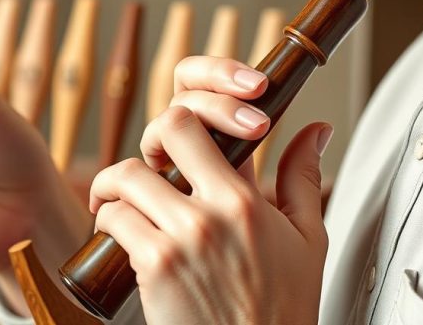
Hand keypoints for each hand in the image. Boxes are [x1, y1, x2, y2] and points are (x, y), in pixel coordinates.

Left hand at [89, 57, 330, 324]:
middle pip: (165, 131)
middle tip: (148, 160)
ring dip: (116, 186)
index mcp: (247, 200)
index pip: (199, 121)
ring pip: (127, 176)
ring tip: (120, 200)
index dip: (188, 117)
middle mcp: (214, 212)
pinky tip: (119, 234)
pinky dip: (108, 221)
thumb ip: (304, 177)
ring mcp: (182, 237)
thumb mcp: (307, 240)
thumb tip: (313, 131)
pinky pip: (115, 220)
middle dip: (150, 140)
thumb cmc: (281, 309)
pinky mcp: (155, 266)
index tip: (185, 134)